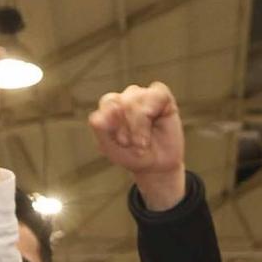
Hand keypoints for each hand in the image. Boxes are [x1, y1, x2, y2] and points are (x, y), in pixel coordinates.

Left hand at [89, 82, 186, 208]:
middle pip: (122, 103)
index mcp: (111, 104)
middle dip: (128, 129)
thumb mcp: (110, 147)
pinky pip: (157, 96)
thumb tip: (99, 114)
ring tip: (143, 142)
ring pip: (137, 101)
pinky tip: (156, 127)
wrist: (158, 167)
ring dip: (140, 127)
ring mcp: (145, 94)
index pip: (108, 103)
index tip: (122, 143)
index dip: (115, 125)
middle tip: (134, 144)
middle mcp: (127, 96)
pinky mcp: (162, 95)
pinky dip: (153, 116)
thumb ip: (100, 128)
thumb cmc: (134, 156)